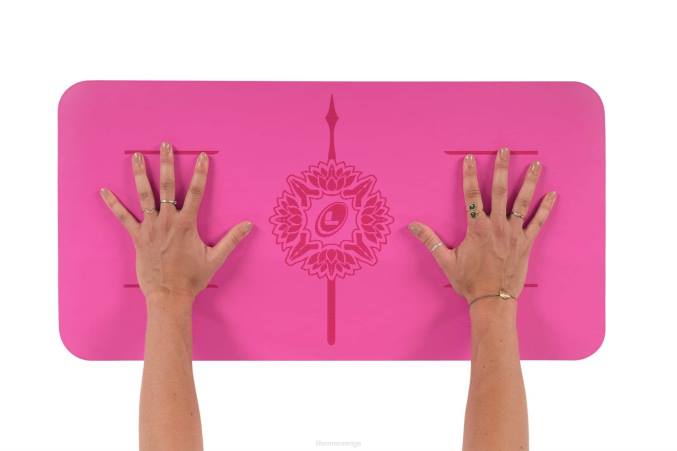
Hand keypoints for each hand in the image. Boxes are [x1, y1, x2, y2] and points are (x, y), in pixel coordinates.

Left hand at [99, 142, 251, 309]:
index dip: (200, 173)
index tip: (202, 157)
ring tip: (137, 157)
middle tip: (164, 146)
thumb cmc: (192, 278)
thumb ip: (232, 240)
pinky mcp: (137, 237)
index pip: (197, 192)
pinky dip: (113, 204)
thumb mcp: (215, 258)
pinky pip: (123, 218)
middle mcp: (167, 221)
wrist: (169, 296)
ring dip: (141, 175)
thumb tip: (248, 225)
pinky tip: (103, 192)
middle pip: (167, 187)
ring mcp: (150, 228)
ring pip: (144, 196)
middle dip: (167, 164)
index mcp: (186, 224)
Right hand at [409, 148, 555, 305]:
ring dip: (530, 182)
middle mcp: (497, 226)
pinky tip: (553, 195)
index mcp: (477, 228)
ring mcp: (514, 234)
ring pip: (523, 202)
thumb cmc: (469, 282)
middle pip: (500, 190)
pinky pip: (539, 223)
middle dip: (502, 168)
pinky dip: (546, 209)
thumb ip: (430, 240)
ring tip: (536, 164)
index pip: (472, 194)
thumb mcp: (446, 260)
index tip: (471, 158)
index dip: (470, 175)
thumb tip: (413, 226)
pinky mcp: (526, 244)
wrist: (492, 300)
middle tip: (506, 150)